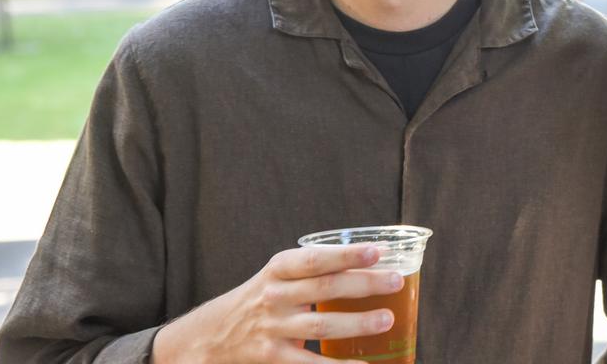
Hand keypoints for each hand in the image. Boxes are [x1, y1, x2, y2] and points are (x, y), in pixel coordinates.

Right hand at [152, 244, 402, 362]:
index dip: (346, 254)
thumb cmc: (261, 299)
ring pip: (321, 325)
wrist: (209, 334)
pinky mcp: (271, 357)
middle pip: (325, 287)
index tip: (377, 251)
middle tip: (397, 281)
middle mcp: (274, 295)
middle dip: (364, 284)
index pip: (315, 258)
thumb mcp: (279, 276)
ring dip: (357, 323)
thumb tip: (374, 262)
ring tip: (387, 320)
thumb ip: (315, 271)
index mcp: (279, 268)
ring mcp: (272, 328)